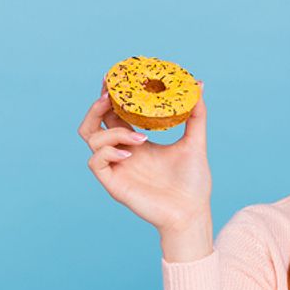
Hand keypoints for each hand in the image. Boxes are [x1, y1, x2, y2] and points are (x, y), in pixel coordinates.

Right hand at [77, 78, 212, 235]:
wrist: (192, 212)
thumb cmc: (193, 182)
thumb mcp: (195, 142)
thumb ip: (196, 114)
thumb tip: (199, 84)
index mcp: (136, 142)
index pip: (113, 114)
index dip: (109, 96)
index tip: (114, 77)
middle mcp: (122, 153)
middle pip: (92, 123)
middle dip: (97, 106)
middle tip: (110, 96)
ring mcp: (116, 168)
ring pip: (91, 139)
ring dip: (112, 131)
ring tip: (141, 138)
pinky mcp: (113, 184)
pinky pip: (95, 162)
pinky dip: (108, 152)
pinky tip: (130, 153)